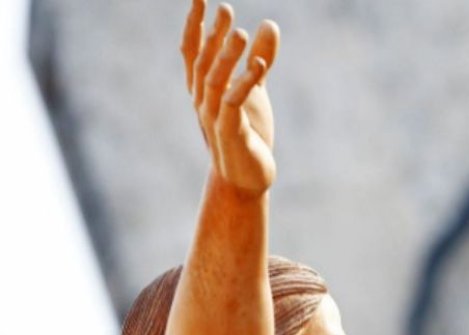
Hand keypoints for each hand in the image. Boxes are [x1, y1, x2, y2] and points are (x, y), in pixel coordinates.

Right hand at [181, 0, 279, 193]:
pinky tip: (259, 66)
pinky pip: (233, 104)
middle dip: (213, 35)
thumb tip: (269, 24)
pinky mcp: (230, 133)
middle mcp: (203, 100)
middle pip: (203, 62)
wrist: (246, 177)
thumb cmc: (248, 132)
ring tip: (241, 34)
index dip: (196, 25)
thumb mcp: (255, 90)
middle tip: (225, 9)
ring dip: (226, 57)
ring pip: (214, 81)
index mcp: (204, 88)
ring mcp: (213, 117)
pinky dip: (245, 84)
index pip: (194, 51)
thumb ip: (260, 58)